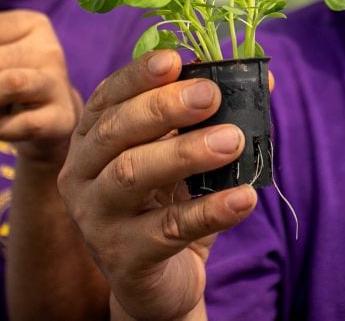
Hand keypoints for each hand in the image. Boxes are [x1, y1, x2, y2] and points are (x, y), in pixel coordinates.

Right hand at [58, 50, 258, 320]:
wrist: (159, 284)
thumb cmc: (167, 205)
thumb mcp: (183, 155)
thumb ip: (211, 115)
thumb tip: (262, 76)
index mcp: (91, 140)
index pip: (107, 97)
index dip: (138, 76)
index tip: (174, 60)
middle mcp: (82, 175)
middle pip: (116, 132)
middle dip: (163, 108)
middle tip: (211, 95)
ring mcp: (98, 219)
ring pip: (133, 176)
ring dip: (185, 153)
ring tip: (234, 140)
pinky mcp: (125, 259)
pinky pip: (168, 230)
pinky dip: (209, 211)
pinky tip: (244, 197)